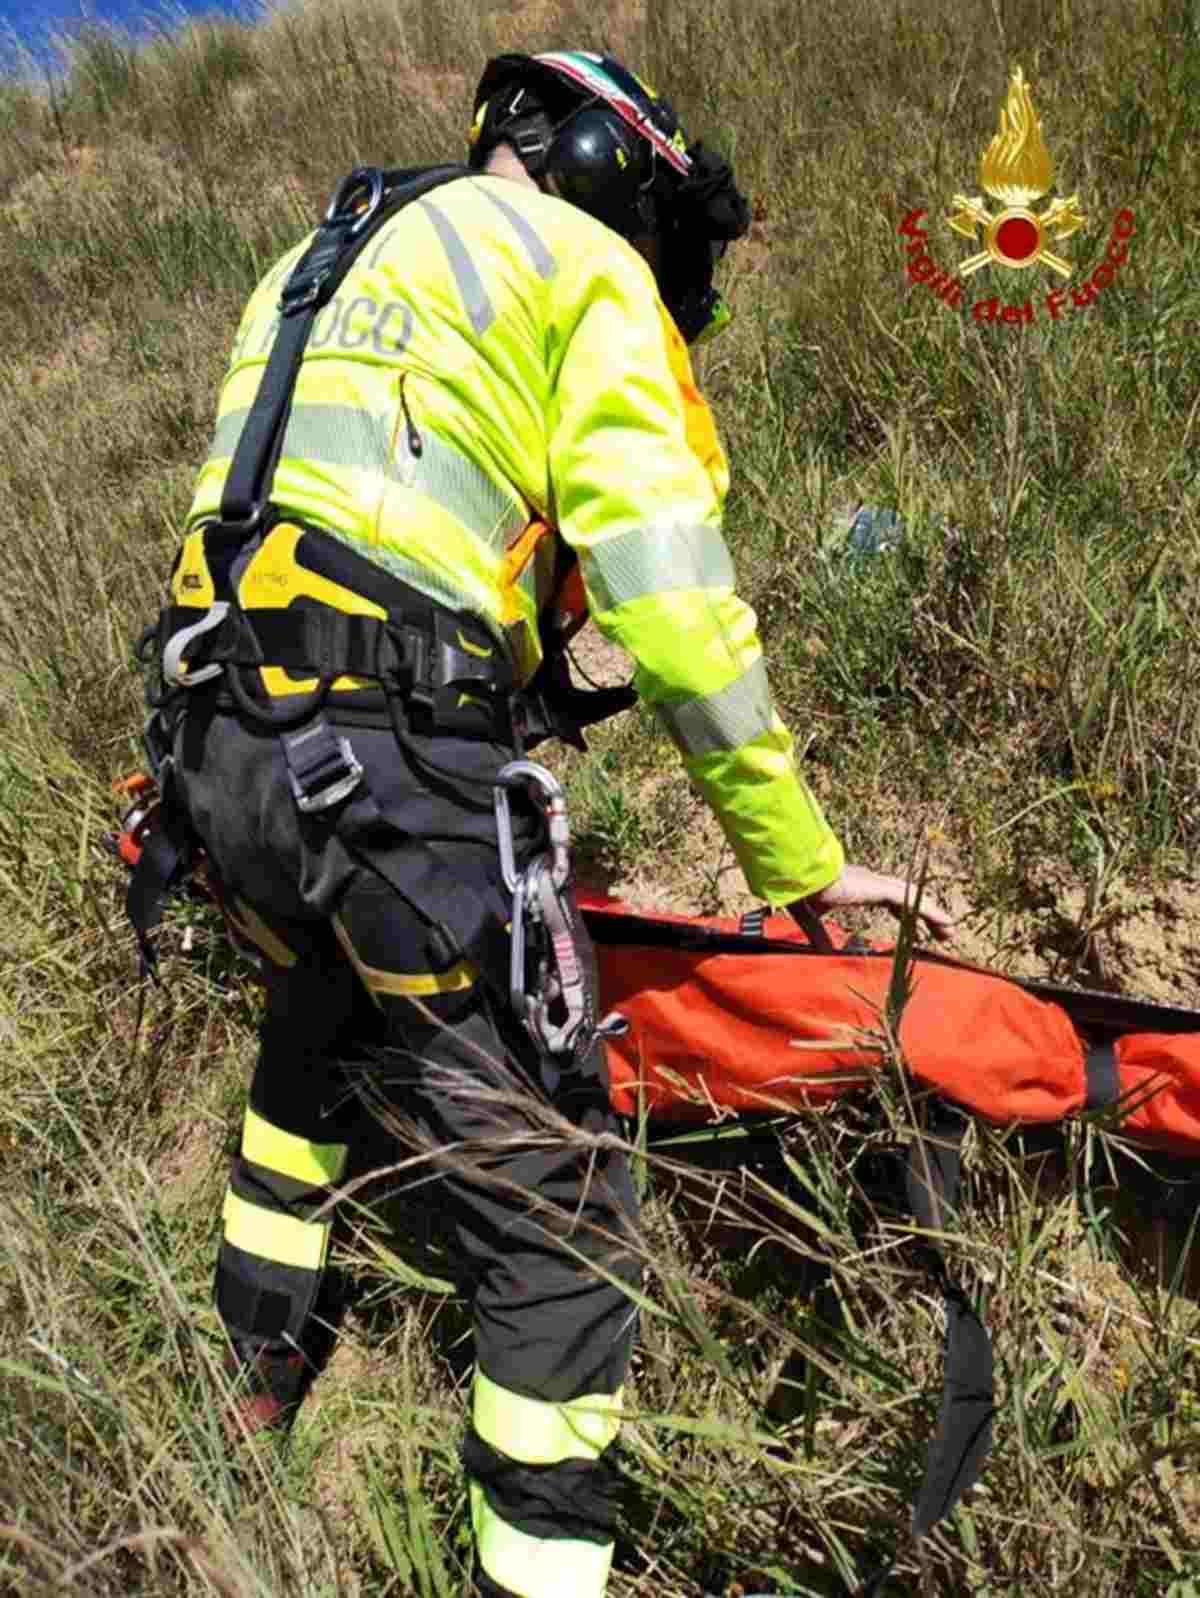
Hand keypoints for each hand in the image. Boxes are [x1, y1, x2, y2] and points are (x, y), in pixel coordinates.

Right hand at [790, 862, 955, 943]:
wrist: (798, 878)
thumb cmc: (800, 891)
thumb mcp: (812, 920)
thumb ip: (819, 935)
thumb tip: (821, 955)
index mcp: (857, 887)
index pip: (888, 898)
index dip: (903, 912)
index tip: (912, 926)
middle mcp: (871, 881)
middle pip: (907, 899)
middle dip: (924, 915)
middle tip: (940, 933)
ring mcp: (877, 883)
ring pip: (914, 900)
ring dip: (933, 915)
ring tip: (951, 931)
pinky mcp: (881, 889)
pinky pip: (914, 902)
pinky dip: (932, 912)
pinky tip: (946, 923)